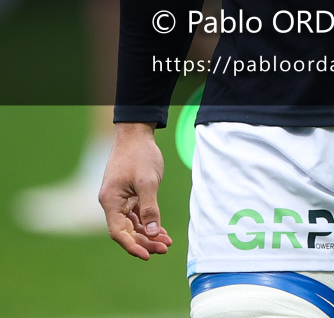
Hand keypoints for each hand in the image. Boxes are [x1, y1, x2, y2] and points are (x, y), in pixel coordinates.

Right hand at [99, 123, 171, 259]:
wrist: (137, 133)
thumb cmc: (140, 154)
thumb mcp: (147, 181)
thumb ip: (150, 207)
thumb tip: (153, 232)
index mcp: (111, 200)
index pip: (118, 232)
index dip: (132, 246)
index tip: (147, 255)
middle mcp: (112, 203)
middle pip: (126, 231)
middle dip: (145, 241)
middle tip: (165, 248)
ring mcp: (120, 199)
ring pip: (133, 225)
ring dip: (149, 234)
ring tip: (167, 243)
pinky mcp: (128, 195)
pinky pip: (137, 215)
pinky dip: (148, 223)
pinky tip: (161, 231)